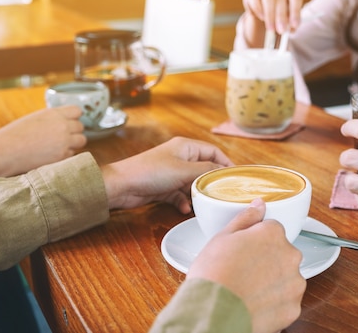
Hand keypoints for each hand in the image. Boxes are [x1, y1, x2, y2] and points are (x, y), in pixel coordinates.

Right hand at [0, 106, 86, 177]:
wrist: (4, 152)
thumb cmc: (15, 135)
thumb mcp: (35, 118)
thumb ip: (52, 118)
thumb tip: (66, 120)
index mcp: (54, 113)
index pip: (77, 111)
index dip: (73, 117)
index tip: (69, 121)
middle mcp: (62, 126)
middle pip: (80, 127)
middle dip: (73, 131)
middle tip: (61, 136)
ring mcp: (64, 142)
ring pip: (81, 140)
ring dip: (73, 143)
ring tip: (59, 145)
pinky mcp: (62, 156)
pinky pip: (73, 153)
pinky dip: (66, 154)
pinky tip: (52, 154)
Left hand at [102, 137, 233, 211]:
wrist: (122, 186)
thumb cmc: (151, 172)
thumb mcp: (183, 170)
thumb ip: (205, 171)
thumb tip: (222, 172)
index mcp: (186, 147)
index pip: (213, 152)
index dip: (225, 163)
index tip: (236, 177)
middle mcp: (180, 158)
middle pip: (204, 169)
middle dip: (211, 182)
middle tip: (223, 194)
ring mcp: (171, 173)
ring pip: (192, 184)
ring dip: (197, 194)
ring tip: (204, 204)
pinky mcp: (163, 187)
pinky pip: (180, 194)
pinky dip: (184, 202)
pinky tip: (185, 209)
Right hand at [188, 198, 304, 332]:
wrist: (213, 312)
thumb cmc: (213, 273)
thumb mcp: (222, 236)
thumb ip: (246, 218)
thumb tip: (259, 204)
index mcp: (273, 233)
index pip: (272, 231)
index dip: (255, 242)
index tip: (243, 252)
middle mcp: (290, 255)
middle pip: (282, 254)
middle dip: (268, 261)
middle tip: (243, 272)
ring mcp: (294, 283)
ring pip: (287, 278)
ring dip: (273, 283)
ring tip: (247, 291)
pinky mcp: (293, 308)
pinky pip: (286, 302)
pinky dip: (274, 304)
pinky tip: (255, 305)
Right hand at [241, 0, 302, 43]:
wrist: (264, 7)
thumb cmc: (280, 11)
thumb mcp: (288, 16)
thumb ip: (291, 21)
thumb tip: (291, 29)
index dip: (295, 12)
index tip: (294, 25)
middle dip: (281, 16)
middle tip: (281, 30)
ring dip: (270, 15)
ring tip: (271, 29)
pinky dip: (259, 10)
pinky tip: (262, 18)